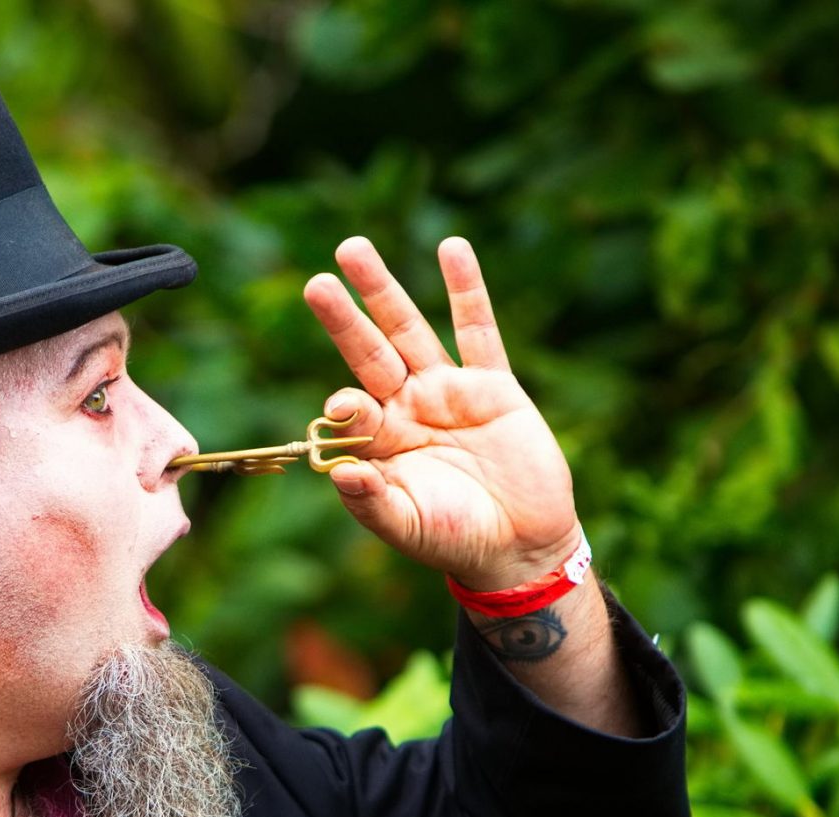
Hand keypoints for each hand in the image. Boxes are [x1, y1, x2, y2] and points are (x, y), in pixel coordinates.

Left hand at [303, 236, 580, 591]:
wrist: (520, 546)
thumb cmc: (456, 540)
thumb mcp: (408, 527)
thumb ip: (371, 503)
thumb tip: (339, 473)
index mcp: (379, 442)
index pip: (355, 409)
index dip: (349, 404)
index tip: (347, 404)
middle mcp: (406, 408)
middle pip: (369, 352)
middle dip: (344, 318)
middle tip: (318, 282)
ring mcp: (448, 392)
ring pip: (410, 330)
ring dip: (383, 291)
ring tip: (353, 250)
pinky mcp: (493, 386)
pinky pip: (478, 330)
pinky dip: (467, 290)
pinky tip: (452, 248)